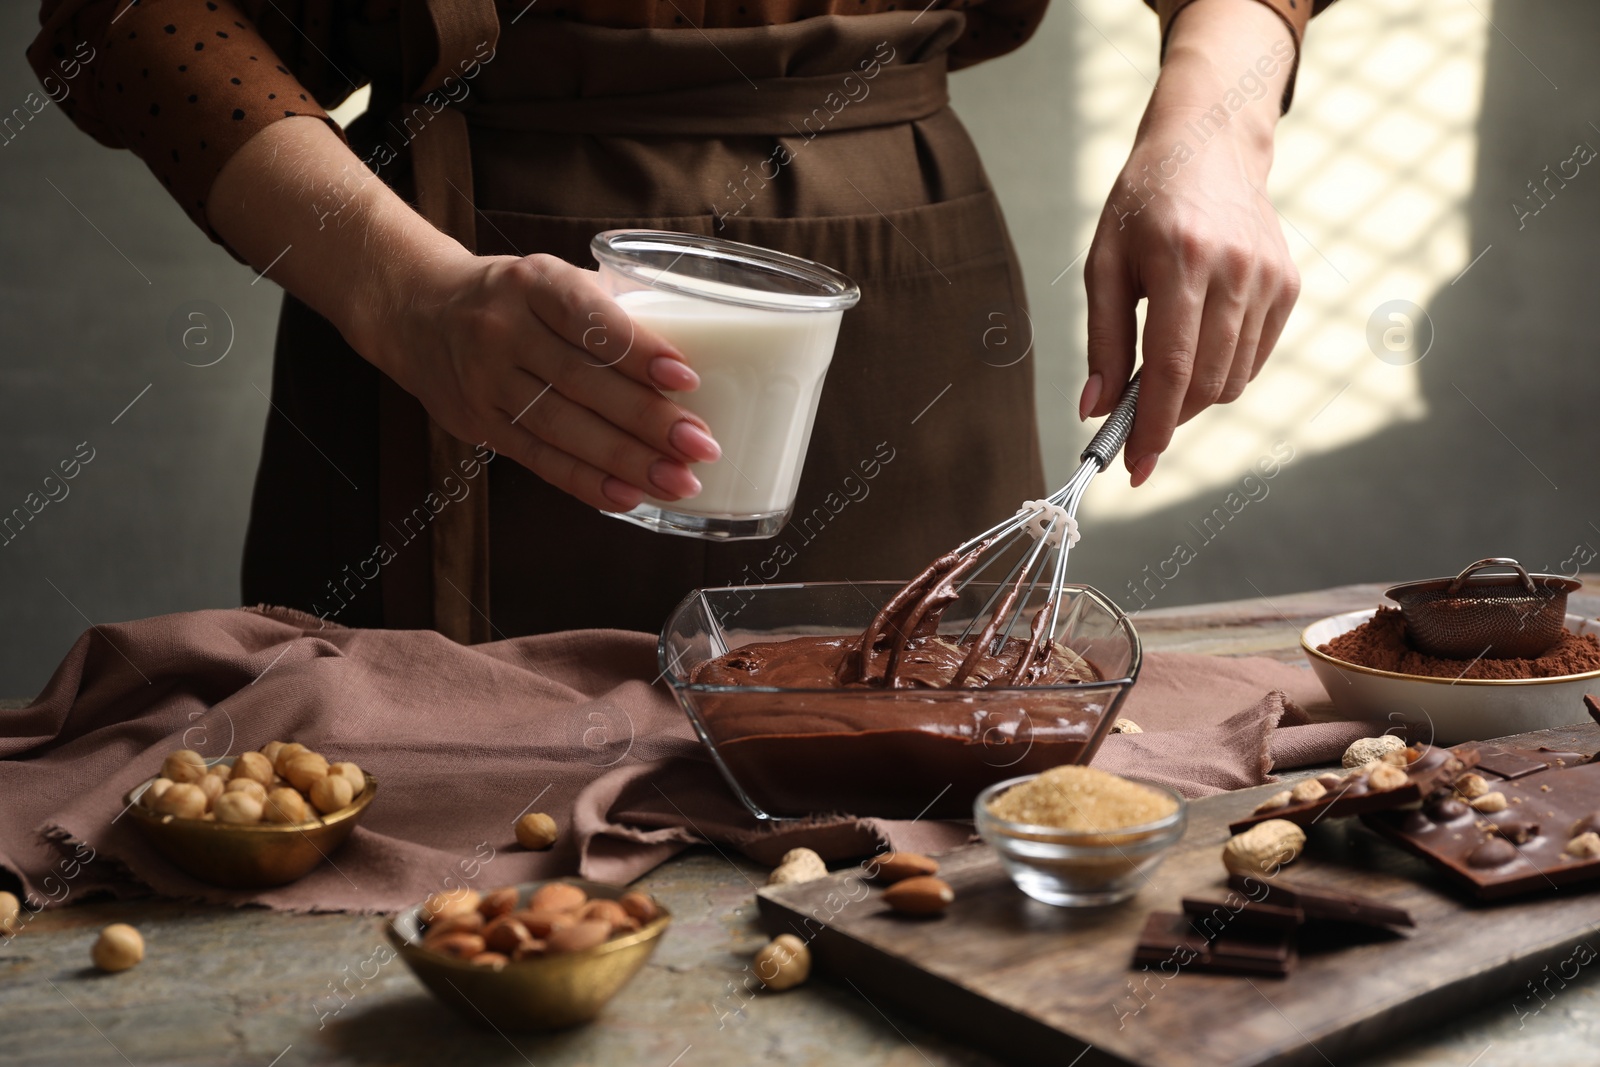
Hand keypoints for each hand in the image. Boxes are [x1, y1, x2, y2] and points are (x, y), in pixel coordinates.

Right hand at [206, 118, 719, 513]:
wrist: (415, 312)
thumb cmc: (511, 295)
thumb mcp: (550, 277)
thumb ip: (608, 304)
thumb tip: (695, 340)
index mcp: (532, 282)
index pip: (589, 318)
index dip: (638, 351)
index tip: (686, 379)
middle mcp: (502, 330)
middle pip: (582, 382)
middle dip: (647, 419)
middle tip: (701, 445)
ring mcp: (485, 381)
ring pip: (562, 427)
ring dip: (626, 461)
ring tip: (679, 482)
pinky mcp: (478, 424)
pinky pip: (538, 459)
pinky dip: (586, 482)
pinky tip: (629, 497)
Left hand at [1082, 0, 1301, 485]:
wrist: (1209, 145)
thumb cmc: (1144, 204)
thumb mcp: (1105, 263)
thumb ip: (1103, 340)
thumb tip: (1096, 409)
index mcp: (1181, 260)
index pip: (1172, 366)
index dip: (1153, 426)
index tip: (1134, 466)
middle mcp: (1235, 270)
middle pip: (1207, 382)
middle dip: (1170, 421)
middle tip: (1135, 435)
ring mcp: (1270, 278)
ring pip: (1234, 378)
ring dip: (1194, 399)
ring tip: (1161, 382)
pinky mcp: (1289, 284)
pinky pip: (1254, 358)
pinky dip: (1222, 373)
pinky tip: (1196, 351)